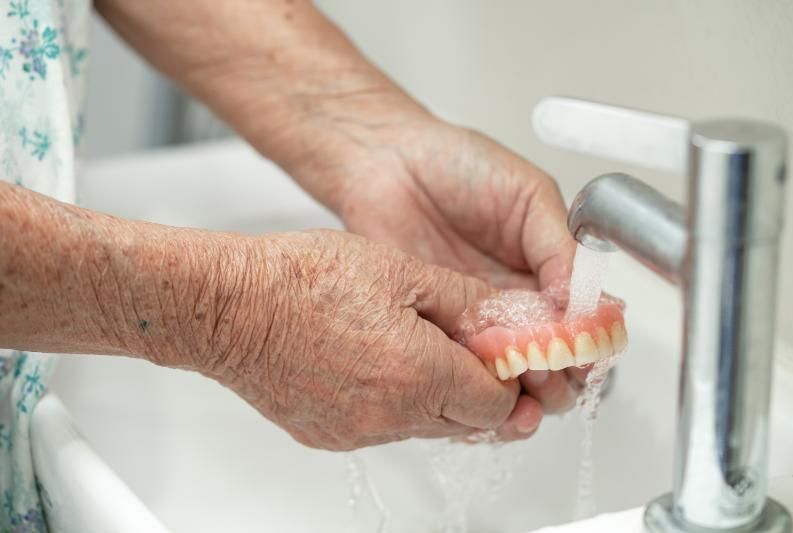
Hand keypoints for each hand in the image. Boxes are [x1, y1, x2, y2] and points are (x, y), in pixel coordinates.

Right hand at [200, 230, 526, 449]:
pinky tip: (374, 363)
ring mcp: (358, 433)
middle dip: (477, 392)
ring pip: (425, 428)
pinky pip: (383, 430)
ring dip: (435, 397)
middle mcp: (392, 416)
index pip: (496, 404)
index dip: (506, 379)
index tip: (500, 355)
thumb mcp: (398, 269)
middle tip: (466, 352)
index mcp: (419, 373)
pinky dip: (394, 404)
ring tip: (413, 349)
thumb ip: (461, 300)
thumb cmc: (301, 280)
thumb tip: (498, 320)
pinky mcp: (330, 437)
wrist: (229, 306)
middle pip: (466, 424)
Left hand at [300, 114, 584, 420]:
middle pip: (552, 359)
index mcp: (545, 268)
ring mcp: (475, 319)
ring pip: (510, 374)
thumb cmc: (456, 164)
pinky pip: (461, 370)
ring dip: (522, 389)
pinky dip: (475, 387)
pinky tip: (481, 388)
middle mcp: (514, 300)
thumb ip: (558, 245)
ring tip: (519, 386)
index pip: (581, 321)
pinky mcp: (436, 329)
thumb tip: (584, 300)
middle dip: (560, 376)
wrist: (386, 163)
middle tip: (550, 374)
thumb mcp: (526, 193)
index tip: (584, 353)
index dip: (588, 344)